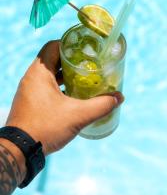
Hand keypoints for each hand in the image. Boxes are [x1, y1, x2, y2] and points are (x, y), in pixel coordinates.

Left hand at [6, 41, 123, 155]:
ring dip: (66, 75)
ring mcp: (29, 90)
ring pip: (50, 74)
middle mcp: (31, 78)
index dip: (70, 44)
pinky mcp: (30, 101)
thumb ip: (100, 105)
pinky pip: (46, 86)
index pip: (53, 46)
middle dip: (72, 61)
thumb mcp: (77, 115)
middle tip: (89, 64)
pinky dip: (59, 86)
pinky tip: (73, 95)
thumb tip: (119, 98)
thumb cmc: (46, 128)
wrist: (20, 151)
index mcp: (40, 73)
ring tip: (84, 78)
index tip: (85, 49)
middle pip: (53, 60)